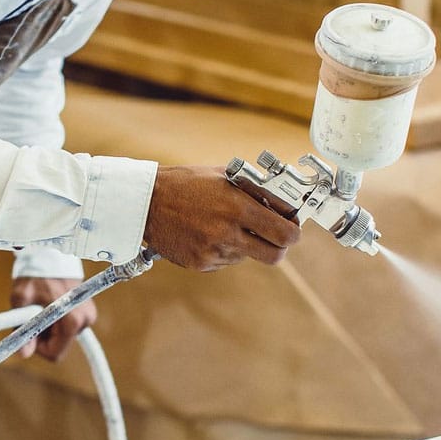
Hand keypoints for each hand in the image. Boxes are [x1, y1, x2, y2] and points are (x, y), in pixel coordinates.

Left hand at [9, 276, 95, 361]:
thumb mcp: (21, 301)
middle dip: (44, 335)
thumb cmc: (35, 276)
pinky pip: (69, 326)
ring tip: (42, 305)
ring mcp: (89, 315)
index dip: (38, 346)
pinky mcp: (88, 310)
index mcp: (73, 320)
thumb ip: (22, 330)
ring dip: (50, 327)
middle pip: (60, 345)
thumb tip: (23, 354)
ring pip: (64, 336)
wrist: (51, 254)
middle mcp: (86, 319)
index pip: (55, 354)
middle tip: (34, 315)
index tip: (29, 330)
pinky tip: (51, 305)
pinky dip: (58, 320)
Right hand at [143, 165, 301, 270]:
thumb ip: (255, 190)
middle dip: (280, 246)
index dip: (294, 230)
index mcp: (238, 207)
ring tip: (226, 224)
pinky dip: (224, 250)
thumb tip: (284, 202)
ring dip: (246, 244)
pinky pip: (226, 261)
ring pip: (248, 256)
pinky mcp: (200, 264)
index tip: (292, 226)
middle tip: (276, 237)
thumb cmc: (186, 183)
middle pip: (275, 255)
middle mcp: (228, 233)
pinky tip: (208, 233)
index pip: (284, 232)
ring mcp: (213, 252)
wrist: (146, 202)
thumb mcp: (225, 176)